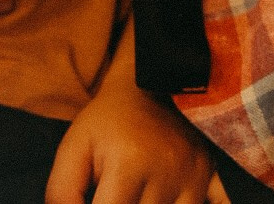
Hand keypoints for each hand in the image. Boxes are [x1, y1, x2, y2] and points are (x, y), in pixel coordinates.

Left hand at [46, 81, 218, 203]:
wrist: (149, 82)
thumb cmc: (108, 120)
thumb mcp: (74, 148)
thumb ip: (62, 195)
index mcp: (130, 163)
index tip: (100, 199)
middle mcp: (168, 171)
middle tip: (119, 195)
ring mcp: (194, 175)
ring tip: (139, 196)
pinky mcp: (211, 175)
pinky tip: (176, 201)